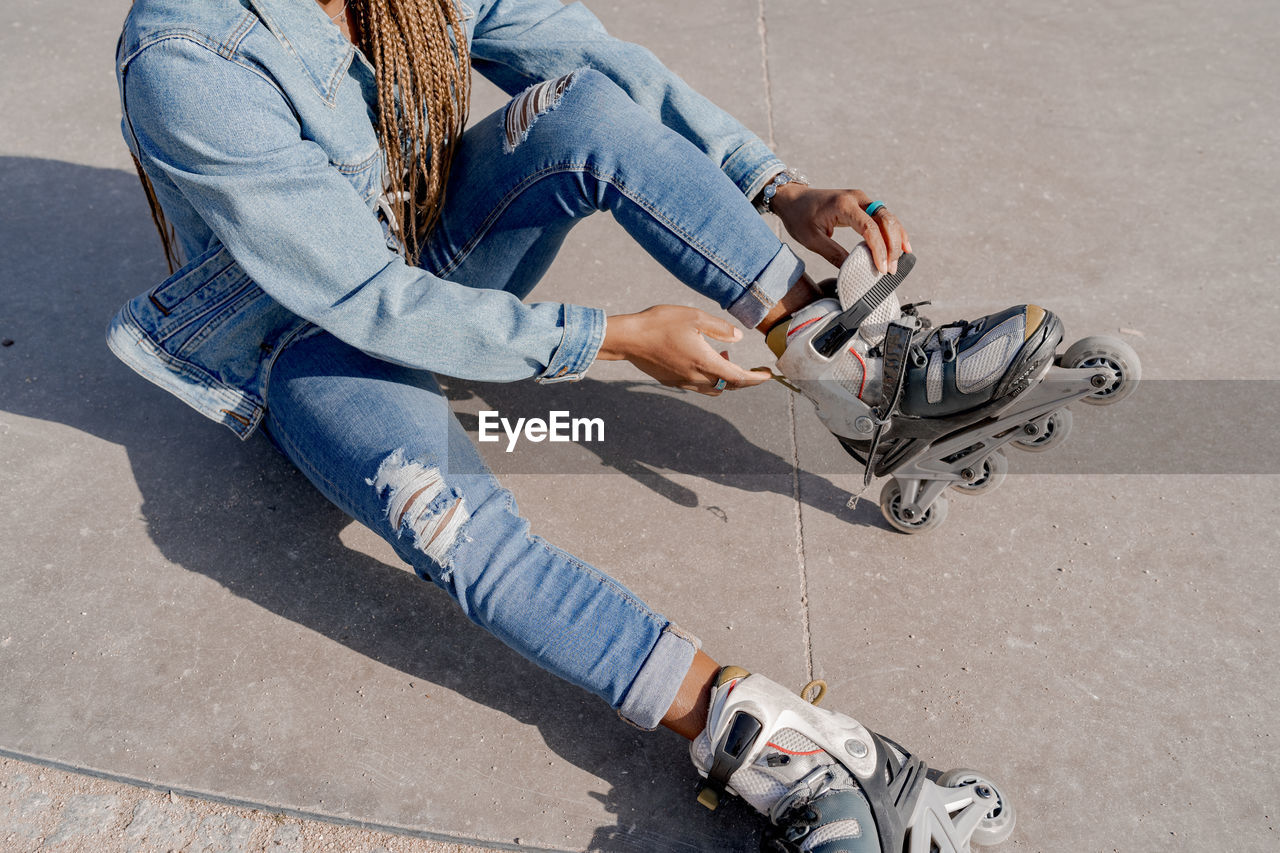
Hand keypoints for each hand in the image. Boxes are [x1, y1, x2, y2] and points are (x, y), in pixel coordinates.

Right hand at [597, 305, 771, 395]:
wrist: (628, 338)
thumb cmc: (660, 323)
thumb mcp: (694, 317)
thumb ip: (719, 328)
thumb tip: (738, 337)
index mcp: (704, 361)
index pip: (738, 377)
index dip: (756, 378)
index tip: (768, 375)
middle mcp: (695, 376)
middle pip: (728, 386)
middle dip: (744, 379)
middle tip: (753, 368)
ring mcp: (682, 381)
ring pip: (713, 388)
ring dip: (725, 378)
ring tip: (724, 355)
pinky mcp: (671, 381)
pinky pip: (697, 385)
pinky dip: (708, 376)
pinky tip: (703, 357)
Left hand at [770, 183, 910, 274]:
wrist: (793, 198)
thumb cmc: (799, 217)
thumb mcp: (812, 240)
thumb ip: (834, 254)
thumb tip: (853, 271)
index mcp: (843, 205)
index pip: (869, 228)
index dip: (879, 250)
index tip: (882, 269)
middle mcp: (857, 198)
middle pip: (886, 220)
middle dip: (892, 246)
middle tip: (891, 269)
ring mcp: (862, 199)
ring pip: (888, 218)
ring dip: (896, 239)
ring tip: (898, 262)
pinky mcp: (863, 204)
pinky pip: (883, 218)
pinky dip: (893, 232)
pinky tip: (901, 247)